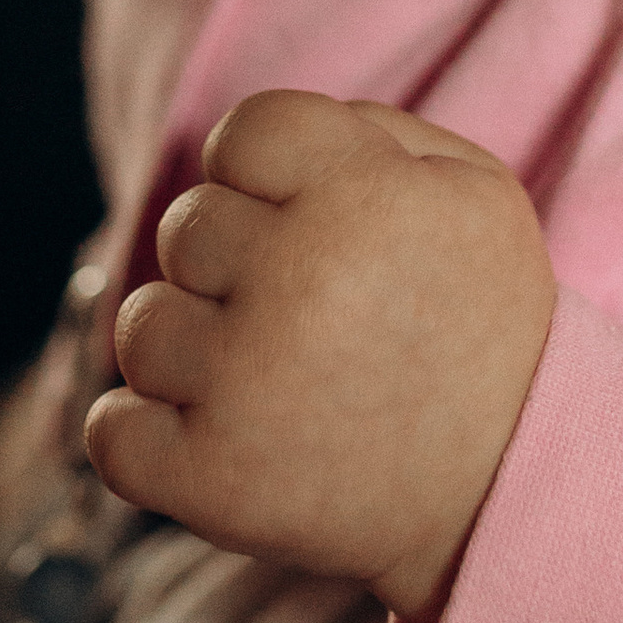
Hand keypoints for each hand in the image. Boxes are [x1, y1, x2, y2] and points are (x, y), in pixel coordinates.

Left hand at [86, 91, 556, 622]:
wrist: (510, 490)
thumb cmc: (483, 328)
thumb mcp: (474, 192)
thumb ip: (369, 132)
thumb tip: (258, 139)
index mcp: (361, 195)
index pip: (243, 133)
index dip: (260, 175)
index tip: (297, 222)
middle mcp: (298, 277)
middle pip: (185, 228)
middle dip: (230, 268)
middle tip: (305, 319)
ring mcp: (246, 381)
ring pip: (142, 327)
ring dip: (190, 353)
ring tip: (271, 385)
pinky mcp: (211, 478)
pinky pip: (111, 431)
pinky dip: (144, 440)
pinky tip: (216, 439)